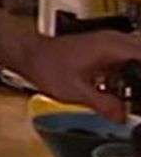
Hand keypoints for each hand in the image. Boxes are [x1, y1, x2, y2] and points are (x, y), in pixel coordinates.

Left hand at [16, 30, 140, 122]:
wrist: (27, 54)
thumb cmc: (45, 65)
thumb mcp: (76, 92)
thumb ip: (104, 105)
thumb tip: (123, 115)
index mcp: (111, 47)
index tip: (140, 92)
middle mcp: (112, 40)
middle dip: (140, 75)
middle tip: (134, 94)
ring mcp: (106, 43)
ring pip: (136, 56)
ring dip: (135, 73)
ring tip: (123, 92)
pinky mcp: (101, 49)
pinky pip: (125, 59)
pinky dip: (127, 73)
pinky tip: (115, 88)